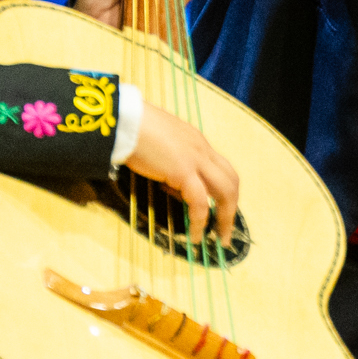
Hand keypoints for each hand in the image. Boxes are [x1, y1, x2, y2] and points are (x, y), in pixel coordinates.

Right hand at [124, 107, 242, 246]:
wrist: (124, 120)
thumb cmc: (134, 128)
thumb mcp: (159, 145)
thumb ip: (170, 163)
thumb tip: (172, 186)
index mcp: (196, 142)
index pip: (220, 168)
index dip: (222, 190)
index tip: (219, 209)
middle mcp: (202, 149)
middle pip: (231, 180)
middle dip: (232, 206)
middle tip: (225, 229)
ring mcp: (196, 159)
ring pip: (226, 191)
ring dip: (226, 217)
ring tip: (220, 238)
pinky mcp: (183, 171)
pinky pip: (200, 202)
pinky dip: (200, 221)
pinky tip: (195, 235)